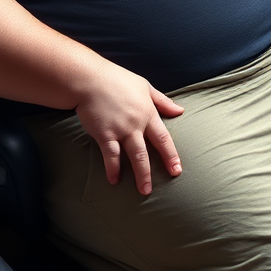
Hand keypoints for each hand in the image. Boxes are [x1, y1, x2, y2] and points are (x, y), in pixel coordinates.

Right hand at [74, 63, 183, 195]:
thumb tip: (180, 109)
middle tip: (161, 187)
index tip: (177, 169)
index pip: (163, 138)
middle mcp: (136, 124)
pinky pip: (110, 155)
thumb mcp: (145, 86)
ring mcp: (120, 130)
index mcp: (148, 113)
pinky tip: (114, 180)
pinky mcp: (104, 133)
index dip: (171, 155)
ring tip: (144, 191)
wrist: (90, 79)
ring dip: (140, 175)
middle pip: (149, 152)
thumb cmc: (117, 80)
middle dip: (155, 171)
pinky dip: (113, 168)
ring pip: (134, 156)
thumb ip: (162, 101)